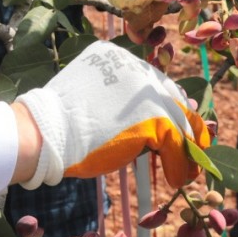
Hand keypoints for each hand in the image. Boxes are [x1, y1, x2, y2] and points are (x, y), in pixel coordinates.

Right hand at [15, 42, 211, 188]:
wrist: (46, 133)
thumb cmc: (58, 122)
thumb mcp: (91, 98)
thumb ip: (118, 100)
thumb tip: (150, 120)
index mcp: (115, 58)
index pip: (155, 82)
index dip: (169, 107)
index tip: (177, 128)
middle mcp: (135, 67)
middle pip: (172, 97)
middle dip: (185, 127)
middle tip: (191, 151)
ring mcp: (146, 93)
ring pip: (179, 122)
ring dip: (187, 150)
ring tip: (187, 170)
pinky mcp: (154, 119)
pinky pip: (177, 145)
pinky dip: (179, 165)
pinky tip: (174, 178)